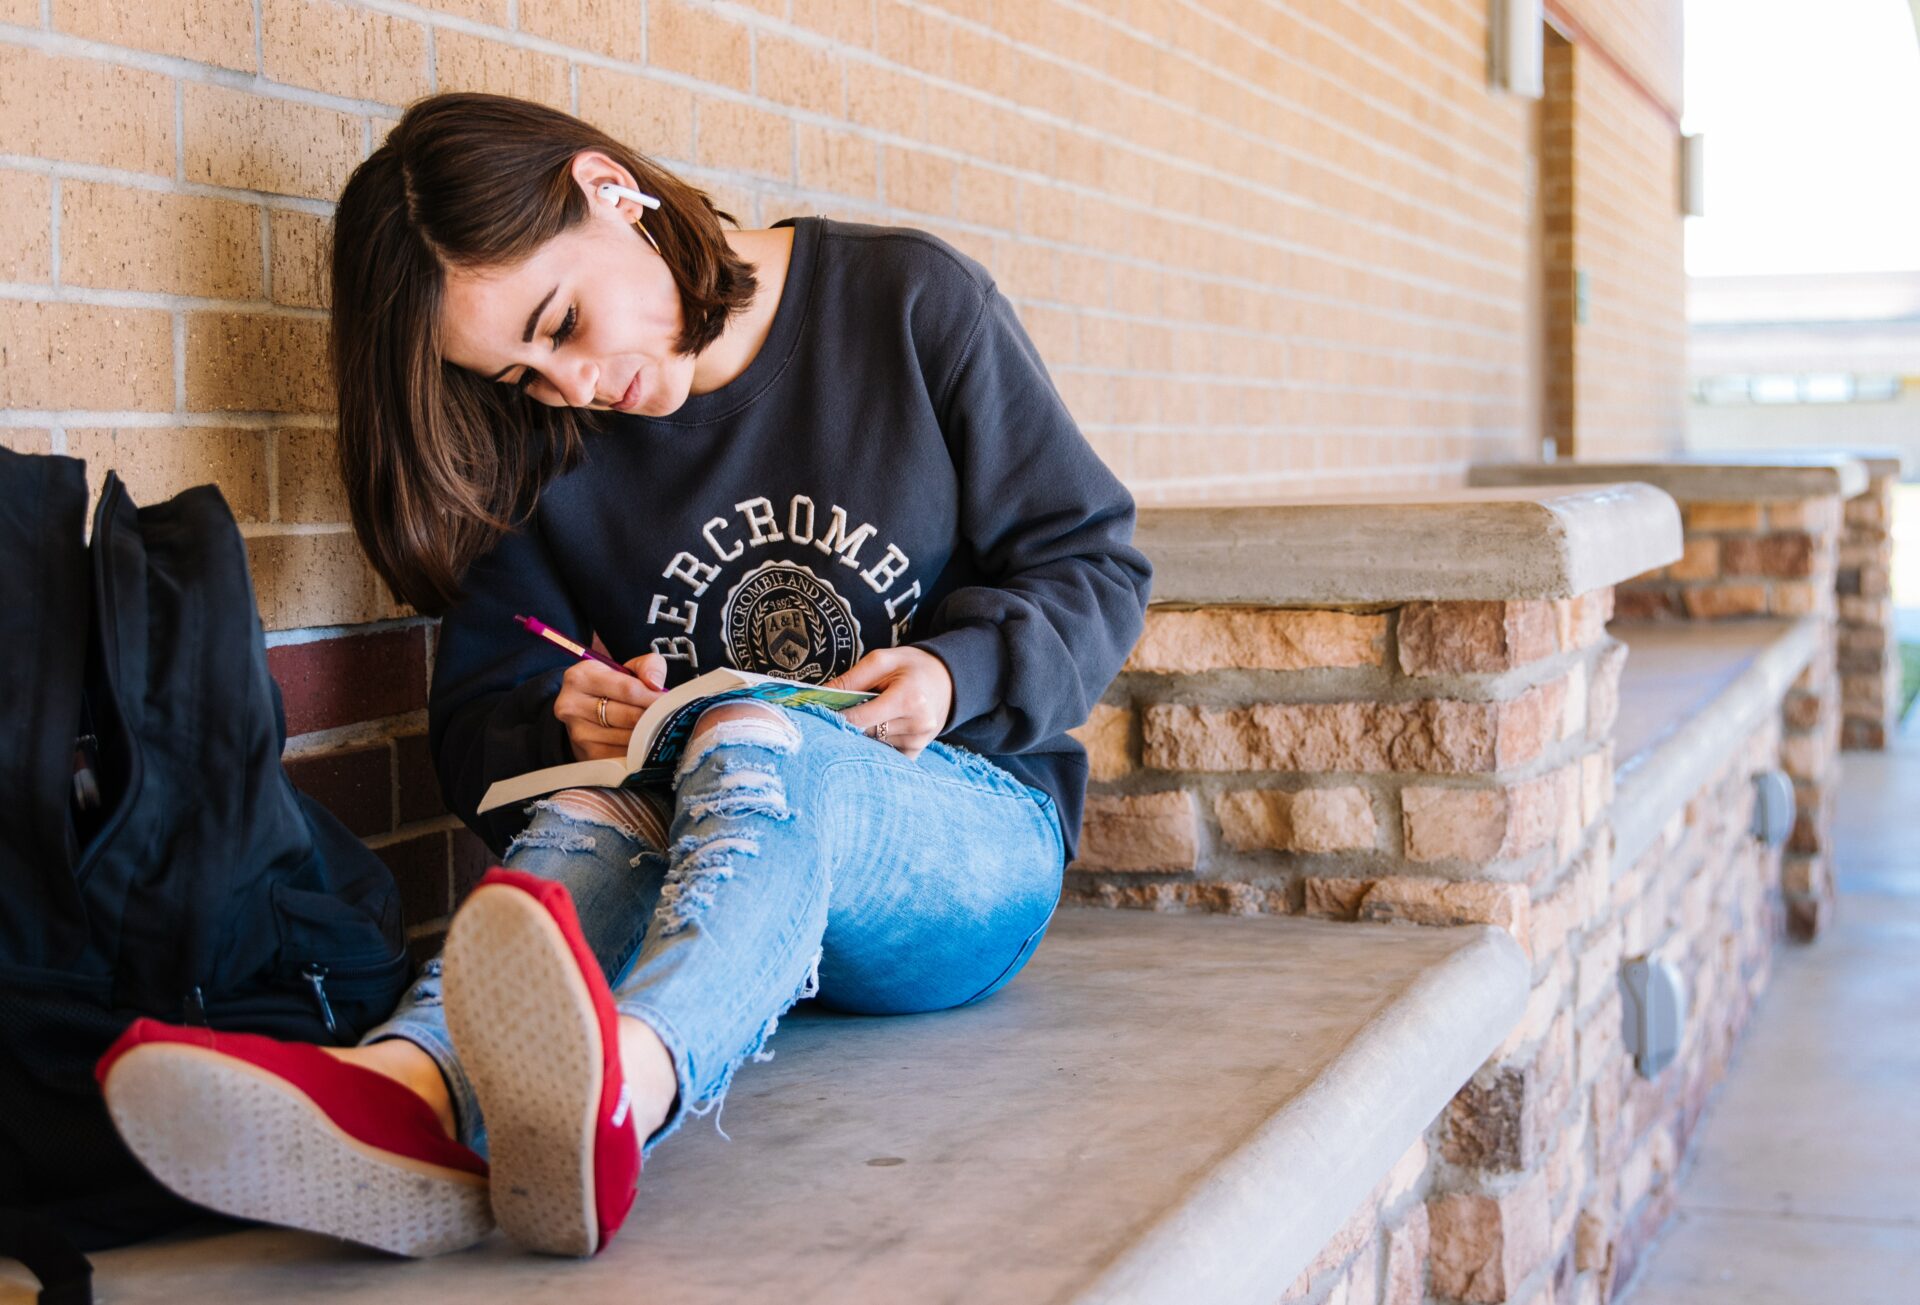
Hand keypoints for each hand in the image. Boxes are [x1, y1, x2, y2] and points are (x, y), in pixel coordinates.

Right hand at [557, 652, 668, 761]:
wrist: (584, 711)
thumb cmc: (611, 687)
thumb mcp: (627, 668)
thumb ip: (648, 665)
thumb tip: (656, 684)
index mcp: (581, 677)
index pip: (628, 690)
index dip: (654, 697)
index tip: (669, 702)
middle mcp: (573, 705)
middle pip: (630, 716)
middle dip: (654, 717)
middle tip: (669, 717)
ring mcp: (579, 733)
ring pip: (629, 738)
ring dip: (649, 735)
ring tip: (658, 728)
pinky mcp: (587, 755)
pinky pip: (624, 755)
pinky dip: (639, 750)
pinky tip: (646, 743)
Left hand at [828, 647, 952, 759]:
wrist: (947, 680)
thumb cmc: (911, 667)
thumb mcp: (881, 661)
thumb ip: (850, 679)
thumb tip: (818, 696)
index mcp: (910, 699)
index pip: (860, 718)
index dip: (837, 716)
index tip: (821, 712)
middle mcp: (918, 725)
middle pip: (864, 733)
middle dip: (849, 724)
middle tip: (841, 711)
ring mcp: (918, 742)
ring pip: (871, 745)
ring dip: (862, 734)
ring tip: (867, 716)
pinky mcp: (916, 753)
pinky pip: (883, 755)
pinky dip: (874, 744)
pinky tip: (877, 729)